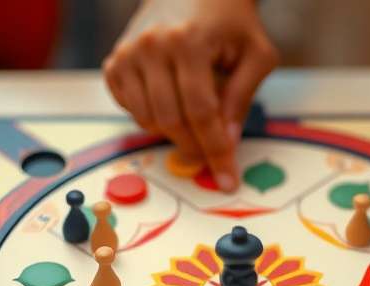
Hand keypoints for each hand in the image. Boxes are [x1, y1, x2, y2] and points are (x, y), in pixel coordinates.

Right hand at [103, 0, 277, 191]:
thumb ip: (242, 97)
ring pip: (147, 120)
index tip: (227, 179)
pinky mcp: (114, 62)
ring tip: (194, 117)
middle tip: (212, 152)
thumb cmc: (229, 20)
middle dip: (195, 146)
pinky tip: (170, 101)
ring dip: (173, 132)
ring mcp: (127, 54)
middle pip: (172, 120)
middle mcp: (151, 46)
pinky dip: (151, 118)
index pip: (202, 112)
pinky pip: (130, 110)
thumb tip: (227, 142)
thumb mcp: (255, 53)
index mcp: (188, 40)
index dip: (216, 150)